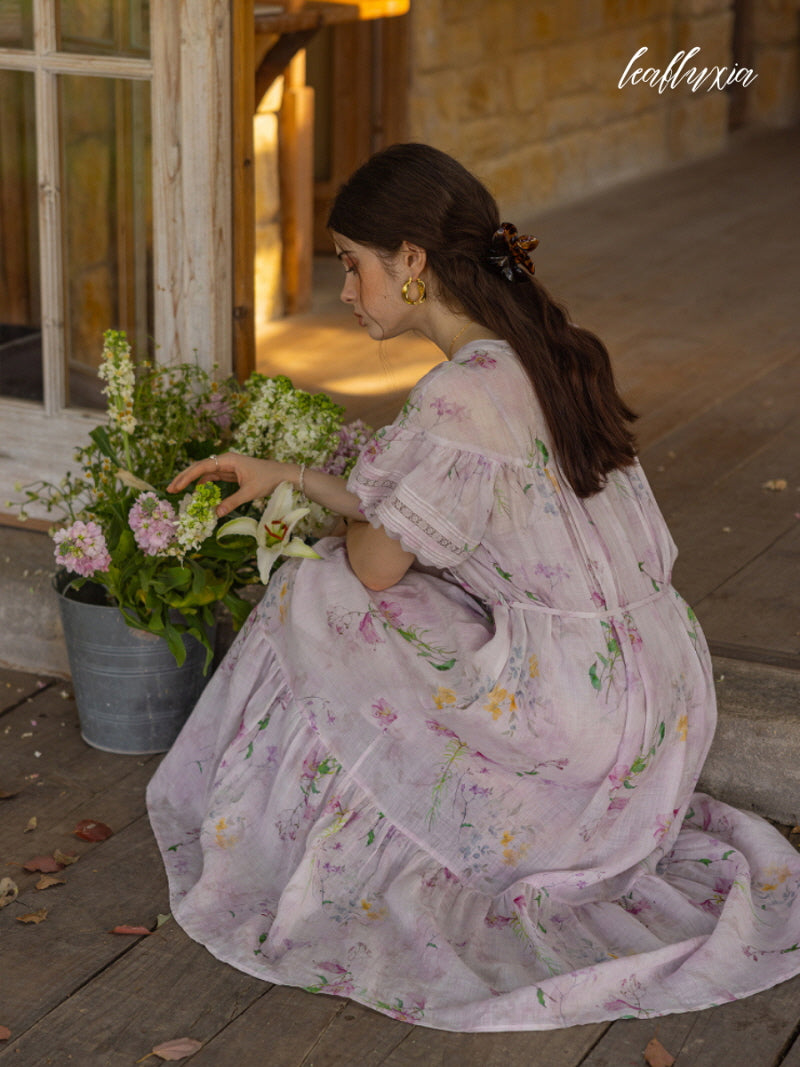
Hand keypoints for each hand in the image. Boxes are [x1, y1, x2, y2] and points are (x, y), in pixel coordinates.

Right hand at [167, 452, 294, 517]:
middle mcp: (225, 461)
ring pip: (205, 473)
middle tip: (170, 489)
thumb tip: (215, 514)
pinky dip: (205, 486)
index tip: (176, 486)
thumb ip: (232, 502)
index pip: (202, 467)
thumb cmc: (268, 479)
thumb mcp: (249, 492)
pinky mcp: (232, 473)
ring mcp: (228, 466)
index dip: (187, 477)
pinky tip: (198, 494)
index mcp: (228, 460)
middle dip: (184, 478)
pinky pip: (214, 478)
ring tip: (180, 492)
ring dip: (193, 482)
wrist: (283, 475)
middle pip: (200, 468)